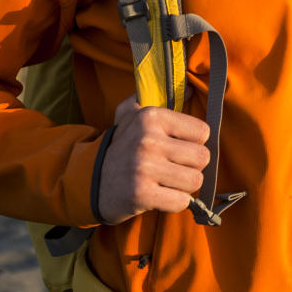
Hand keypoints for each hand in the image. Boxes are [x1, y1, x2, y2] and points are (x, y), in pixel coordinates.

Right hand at [95, 95, 210, 224]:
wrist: (89, 180)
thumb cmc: (120, 146)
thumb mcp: (130, 114)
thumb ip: (157, 95)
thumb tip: (193, 89)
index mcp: (151, 116)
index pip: (202, 132)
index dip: (194, 143)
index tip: (177, 147)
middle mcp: (148, 139)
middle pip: (202, 157)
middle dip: (191, 166)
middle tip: (173, 168)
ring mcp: (144, 168)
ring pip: (194, 180)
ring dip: (184, 186)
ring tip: (166, 181)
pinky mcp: (141, 194)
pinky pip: (181, 201)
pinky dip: (174, 202)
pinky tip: (160, 195)